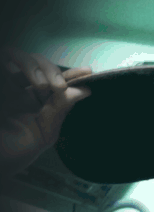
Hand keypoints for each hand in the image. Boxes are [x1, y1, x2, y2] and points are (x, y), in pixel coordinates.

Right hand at [0, 48, 91, 178]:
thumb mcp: (44, 132)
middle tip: (59, 86)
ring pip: (21, 57)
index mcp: (37, 101)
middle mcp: (21, 89)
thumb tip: (83, 91)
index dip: (72, 74)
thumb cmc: (14, 153)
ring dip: (35, 66)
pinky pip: (4, 60)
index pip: (57, 81)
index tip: (87, 73)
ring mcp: (6, 85)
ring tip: (42, 85)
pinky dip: (20, 65)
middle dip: (52, 70)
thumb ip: (60, 109)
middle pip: (40, 64)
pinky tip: (25, 77)